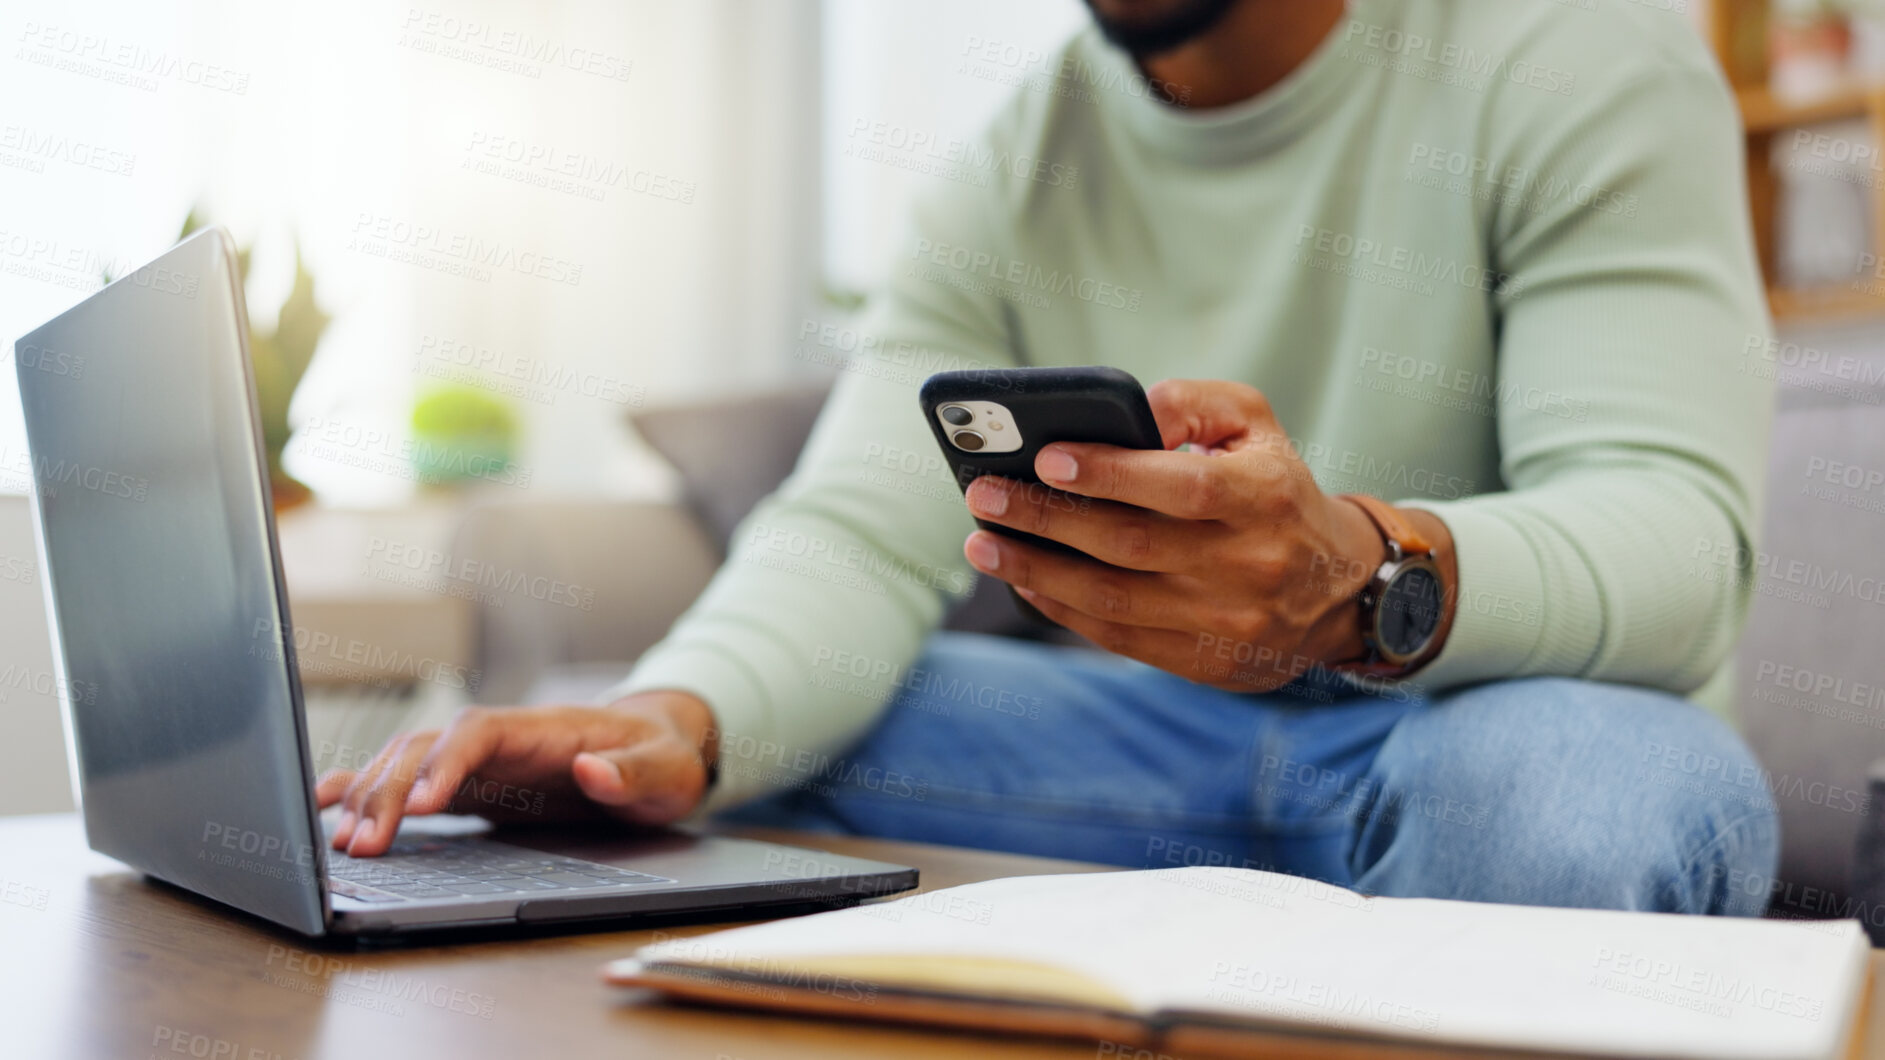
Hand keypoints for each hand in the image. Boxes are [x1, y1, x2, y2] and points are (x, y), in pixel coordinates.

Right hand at [314, 690, 716, 856]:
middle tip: (364, 844)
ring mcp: (481, 761)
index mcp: (543, 728)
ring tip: (344, 843)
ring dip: (371, 798)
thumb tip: (593, 769)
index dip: (446, 763)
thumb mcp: (666, 768)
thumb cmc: (662, 757)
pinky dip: (365, 789)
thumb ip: (633, 772)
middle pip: (428, 749)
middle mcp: (501, 738)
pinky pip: (410, 783)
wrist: (656, 751)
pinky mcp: (472, 786)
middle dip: (389, 792)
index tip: (422, 805)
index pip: (480, 732)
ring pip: (407, 764)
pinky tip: (324, 807)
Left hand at [961, 379, 1453, 690]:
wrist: (1335, 592)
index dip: (1111, 473)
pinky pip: (1118, 635)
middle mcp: (1247, 563)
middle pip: (1129, 544)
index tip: (1047, 458)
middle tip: (985, 496)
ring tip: (983, 543)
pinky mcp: (1203, 661)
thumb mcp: (1254, 426)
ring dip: (1036, 570)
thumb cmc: (1274, 490)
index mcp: (1262, 496)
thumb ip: (1191, 404)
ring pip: (1112, 598)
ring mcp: (1224, 620)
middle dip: (1045, 519)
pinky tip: (1023, 580)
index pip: (1181, 486)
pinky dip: (1062, 607)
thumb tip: (1128, 412)